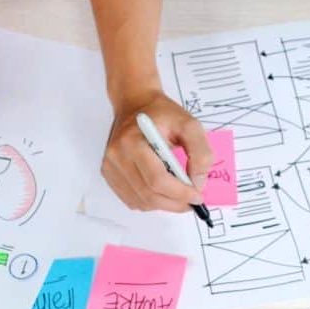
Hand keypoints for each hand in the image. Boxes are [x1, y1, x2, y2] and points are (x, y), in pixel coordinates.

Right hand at [102, 90, 213, 211]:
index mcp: (133, 141)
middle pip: (149, 194)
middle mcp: (116, 156)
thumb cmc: (162, 113)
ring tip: (180, 196)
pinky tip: (163, 192)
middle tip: (193, 201)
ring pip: (140, 202)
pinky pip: (132, 200)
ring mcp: (109, 166)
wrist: (136, 103)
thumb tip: (198, 183)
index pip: (157, 179)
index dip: (180, 193)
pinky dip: (151, 202)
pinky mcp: (109, 174)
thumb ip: (200, 152)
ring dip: (164, 205)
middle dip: (175, 203)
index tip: (197, 196)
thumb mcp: (189, 124)